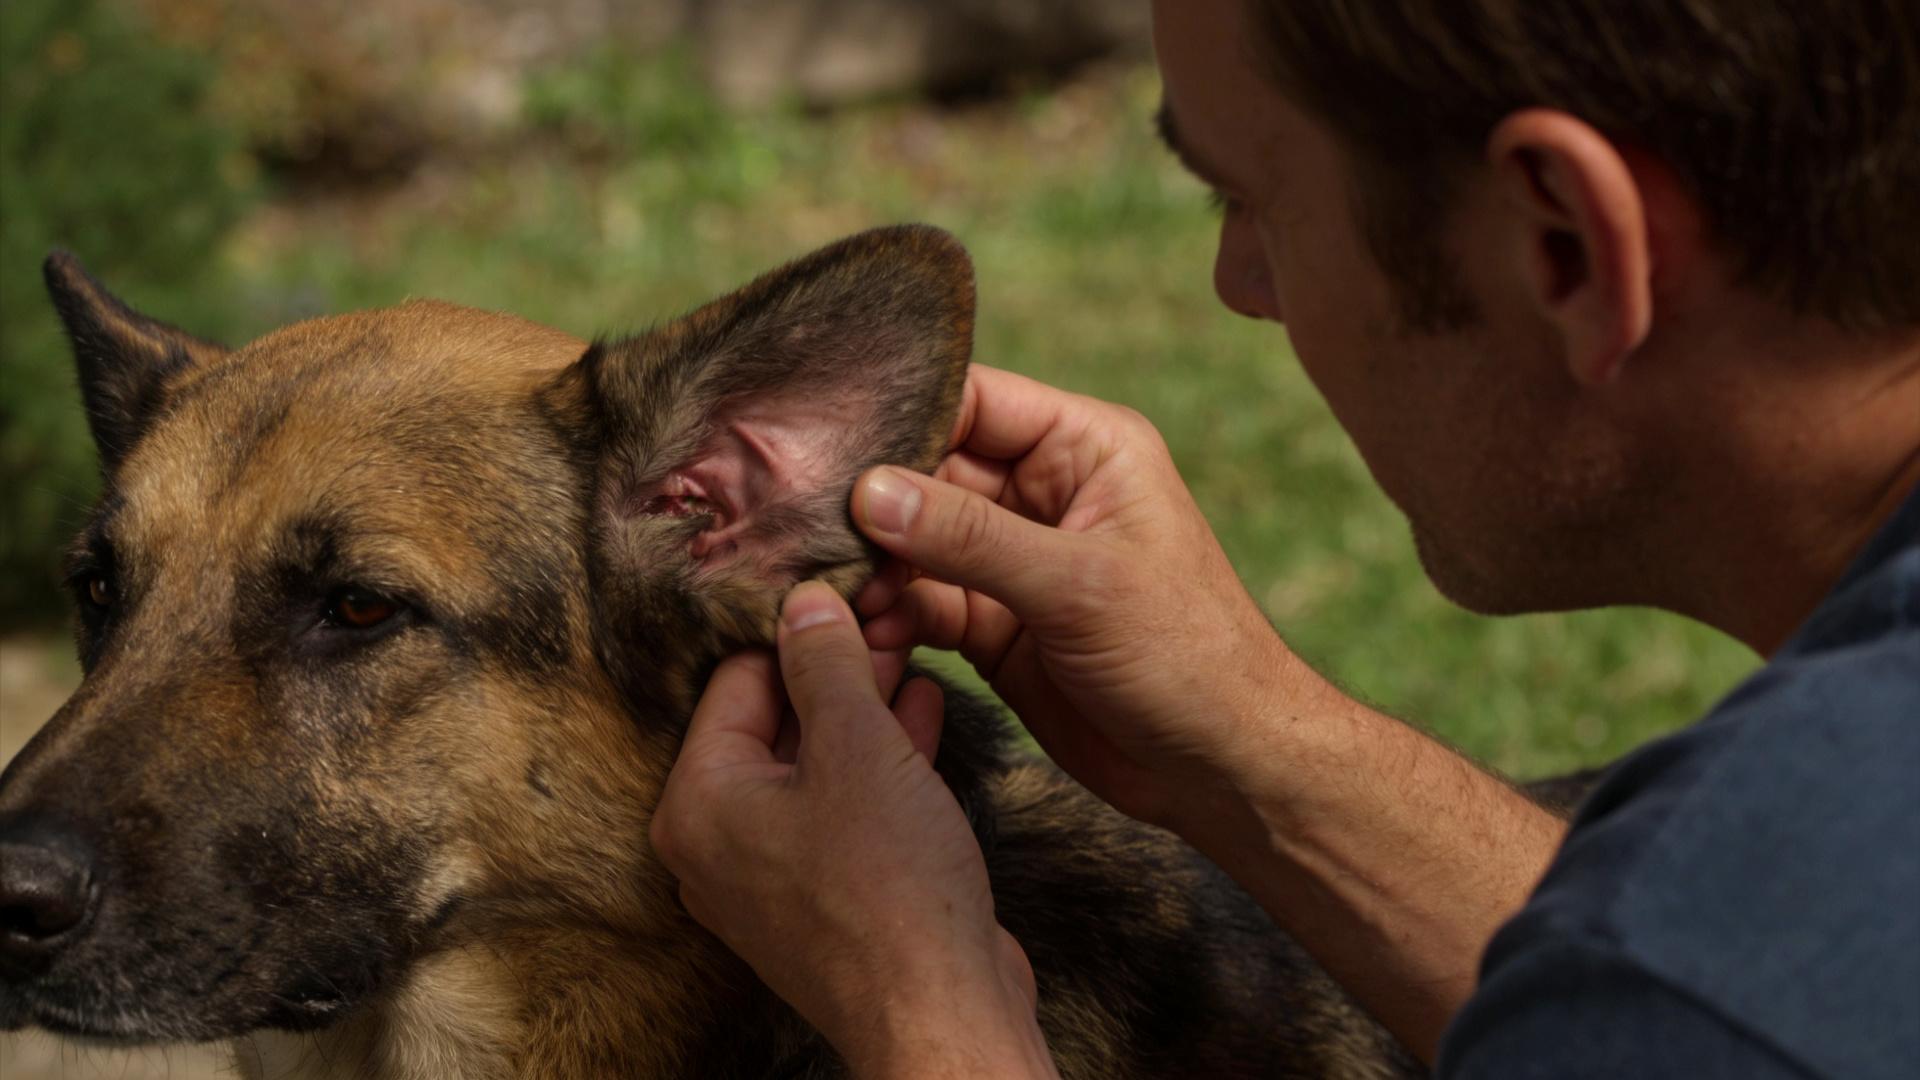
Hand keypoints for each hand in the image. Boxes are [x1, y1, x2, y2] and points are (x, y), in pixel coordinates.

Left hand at [650, 582, 1056, 1078]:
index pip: (735, 680)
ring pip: (814, 764)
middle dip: (832, 668)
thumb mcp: (857, 746)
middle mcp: (719, 842)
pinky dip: (878, 760)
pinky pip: (843, 807)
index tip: (841, 591)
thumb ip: (825, 664)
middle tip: (883, 616)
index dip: (796, 629)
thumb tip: (804, 600)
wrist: (940, 1011)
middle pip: (772, 722)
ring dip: (862, 708)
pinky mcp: (826, 896)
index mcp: (698, 802)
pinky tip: (922, 709)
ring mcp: (772, 875)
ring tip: (907, 650)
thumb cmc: (889, 885)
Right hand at [853, 365, 1311, 835]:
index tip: (826, 436)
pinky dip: (890, 618)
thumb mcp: (1078, 584)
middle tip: (799, 523)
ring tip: (823, 589)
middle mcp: (1045, 494)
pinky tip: (856, 635)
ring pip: (917, 544)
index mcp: (1085, 449)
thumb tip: (871, 492)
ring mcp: (1015, 562)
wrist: (1221, 766)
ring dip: (872, 567)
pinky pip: (924, 604)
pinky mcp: (996, 626)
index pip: (975, 402)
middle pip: (931, 471)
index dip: (904, 414)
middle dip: (869, 501)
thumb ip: (971, 536)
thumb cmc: (1186, 654)